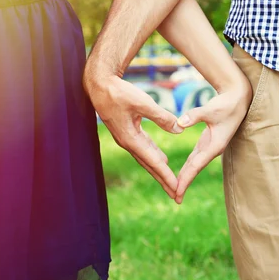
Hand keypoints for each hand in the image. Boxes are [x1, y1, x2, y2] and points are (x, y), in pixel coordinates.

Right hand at [84, 67, 182, 198]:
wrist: (100, 85)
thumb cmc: (119, 92)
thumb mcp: (143, 103)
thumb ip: (161, 117)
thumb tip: (179, 129)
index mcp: (130, 139)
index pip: (153, 162)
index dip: (166, 175)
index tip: (176, 188)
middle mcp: (128, 142)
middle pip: (149, 165)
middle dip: (163, 179)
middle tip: (176, 194)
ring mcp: (126, 137)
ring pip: (146, 157)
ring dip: (158, 169)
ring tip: (170, 181)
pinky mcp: (127, 131)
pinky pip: (143, 147)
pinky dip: (153, 155)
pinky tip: (161, 158)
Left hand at [174, 80, 252, 203]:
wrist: (238, 99)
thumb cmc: (226, 104)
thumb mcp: (211, 108)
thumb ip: (195, 115)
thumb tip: (179, 123)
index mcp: (215, 145)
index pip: (196, 165)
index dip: (186, 179)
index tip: (177, 191)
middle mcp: (213, 149)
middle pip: (195, 169)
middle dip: (184, 184)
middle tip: (174, 198)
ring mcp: (210, 146)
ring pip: (194, 164)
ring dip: (185, 177)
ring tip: (175, 191)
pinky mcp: (208, 142)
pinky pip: (195, 157)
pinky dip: (187, 167)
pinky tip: (181, 174)